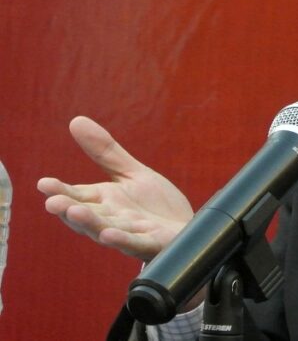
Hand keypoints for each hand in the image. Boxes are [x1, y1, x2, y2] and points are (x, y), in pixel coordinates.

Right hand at [38, 116, 193, 261]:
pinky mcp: (152, 243)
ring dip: (90, 223)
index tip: (44, 184)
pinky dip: (121, 240)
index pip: (78, 195)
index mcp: (104, 202)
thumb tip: (76, 120)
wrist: (186, 229)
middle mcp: (112, 220)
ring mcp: (131, 234)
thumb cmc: (155, 205)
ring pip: (106, 230)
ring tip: (74, 212)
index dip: (61, 191)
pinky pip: (135, 243)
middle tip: (52, 202)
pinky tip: (108, 235)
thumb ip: (105, 152)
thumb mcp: (131, 174)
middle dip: (69, 210)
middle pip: (88, 215)